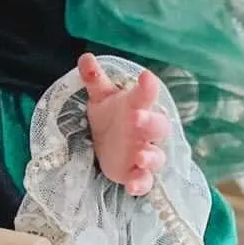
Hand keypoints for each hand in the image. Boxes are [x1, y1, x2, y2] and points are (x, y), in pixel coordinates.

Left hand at [78, 53, 169, 196]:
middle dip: (149, 122)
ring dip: (151, 156)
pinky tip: (133, 186)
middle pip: (158, 125)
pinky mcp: (136, 173)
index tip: (146, 77)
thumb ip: (94, 79)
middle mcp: (145, 130)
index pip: (146, 95)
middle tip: (136, 118)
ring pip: (156, 156)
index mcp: (136, 106)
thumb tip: (85, 57)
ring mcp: (143, 152)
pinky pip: (145, 181)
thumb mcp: (100, 97)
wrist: (107, 145)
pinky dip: (141, 184)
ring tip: (141, 155)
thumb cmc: (110, 115)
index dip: (148, 87)